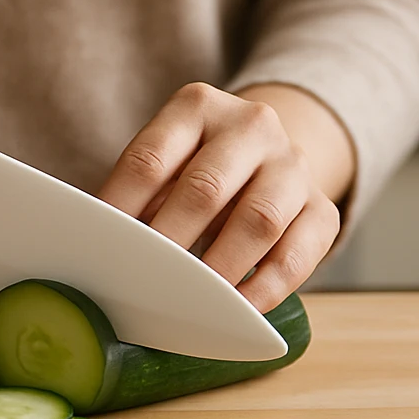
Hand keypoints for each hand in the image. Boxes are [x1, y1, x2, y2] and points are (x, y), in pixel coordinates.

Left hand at [98, 83, 344, 311]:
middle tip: (143, 283)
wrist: (271, 155)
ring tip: (190, 302)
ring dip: (219, 268)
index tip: (101, 249)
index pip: (151, 158)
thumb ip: (136, 194)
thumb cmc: (198, 168)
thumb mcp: (167, 161)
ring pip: (259, 219)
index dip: (121, 207)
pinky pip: (297, 254)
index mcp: (198, 107)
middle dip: (170, 242)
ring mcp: (293, 165)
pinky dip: (264, 289)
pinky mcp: (323, 208)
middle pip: (205, 187)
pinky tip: (237, 311)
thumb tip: (94, 248)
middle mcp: (252, 125)